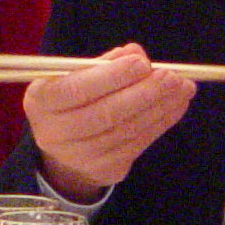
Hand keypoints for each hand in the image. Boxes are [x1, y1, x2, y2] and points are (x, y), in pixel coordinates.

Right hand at [23, 45, 193, 200]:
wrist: (65, 150)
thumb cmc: (73, 100)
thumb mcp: (76, 76)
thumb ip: (104, 64)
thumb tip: (136, 54)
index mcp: (41, 100)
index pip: (76, 89)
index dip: (111, 76)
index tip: (142, 63)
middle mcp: (54, 132)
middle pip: (104, 114)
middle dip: (143, 93)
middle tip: (171, 76)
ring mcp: (79, 157)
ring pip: (126, 131)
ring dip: (159, 107)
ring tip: (182, 87)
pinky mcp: (104, 170)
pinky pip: (137, 144)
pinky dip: (161, 123)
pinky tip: (176, 105)